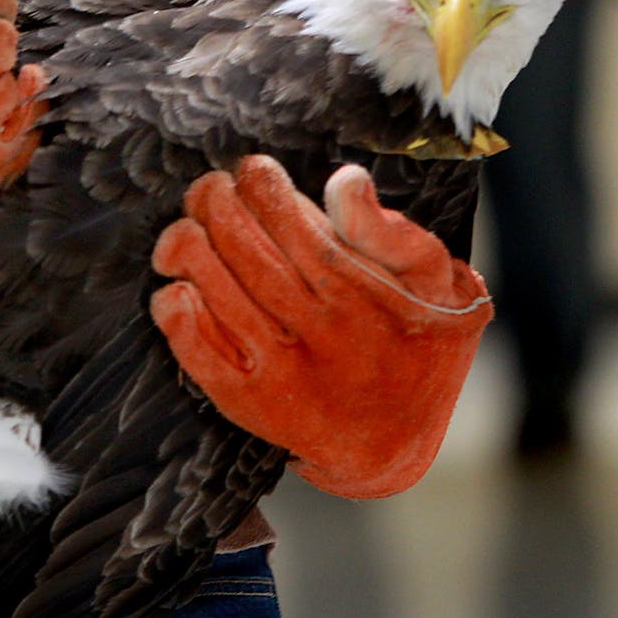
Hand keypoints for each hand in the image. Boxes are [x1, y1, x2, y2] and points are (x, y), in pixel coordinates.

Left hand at [149, 155, 492, 498]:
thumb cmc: (419, 347)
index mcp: (367, 295)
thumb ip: (396, 235)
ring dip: (186, 250)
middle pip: (249, 252)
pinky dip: (177, 317)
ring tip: (181, 230)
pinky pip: (201, 355)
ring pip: (219, 295)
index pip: (299, 227)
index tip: (251, 169)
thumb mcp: (445, 289)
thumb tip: (346, 180)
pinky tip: (172, 289)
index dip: (264, 187)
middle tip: (208, 189)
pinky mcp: (252, 404)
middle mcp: (324, 333)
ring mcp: (284, 370)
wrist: (394, 448)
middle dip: (216, 206)